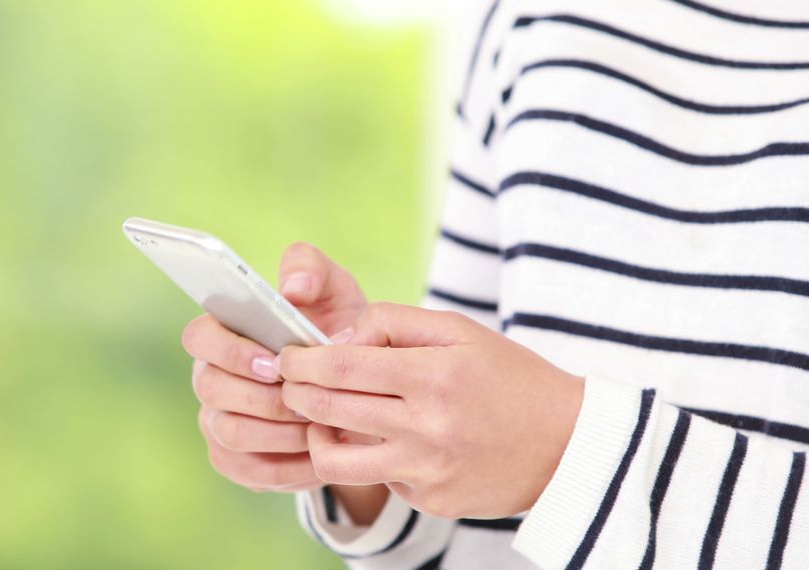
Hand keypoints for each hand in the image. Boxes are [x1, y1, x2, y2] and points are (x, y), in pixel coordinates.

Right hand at [181, 243, 367, 492]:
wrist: (357, 387)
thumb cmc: (337, 330)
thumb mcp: (334, 292)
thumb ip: (311, 270)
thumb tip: (292, 289)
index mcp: (224, 332)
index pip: (198, 336)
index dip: (231, 352)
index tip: (274, 362)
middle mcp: (210, 376)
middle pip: (212, 389)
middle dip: (264, 397)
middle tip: (308, 400)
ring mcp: (217, 420)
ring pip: (230, 432)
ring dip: (279, 432)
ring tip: (318, 426)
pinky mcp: (233, 460)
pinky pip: (249, 472)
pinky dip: (287, 466)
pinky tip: (317, 454)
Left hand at [276, 302, 584, 518]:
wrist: (567, 445)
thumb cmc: (508, 377)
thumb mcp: (458, 331)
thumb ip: (393, 323)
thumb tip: (338, 340)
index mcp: (433, 376)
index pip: (340, 366)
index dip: (301, 360)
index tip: (288, 356)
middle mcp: (427, 428)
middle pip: (328, 409)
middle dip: (294, 392)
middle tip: (288, 381)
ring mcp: (426, 472)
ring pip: (335, 461)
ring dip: (314, 435)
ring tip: (319, 417)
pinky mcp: (430, 502)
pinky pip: (377, 479)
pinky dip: (369, 456)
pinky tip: (383, 439)